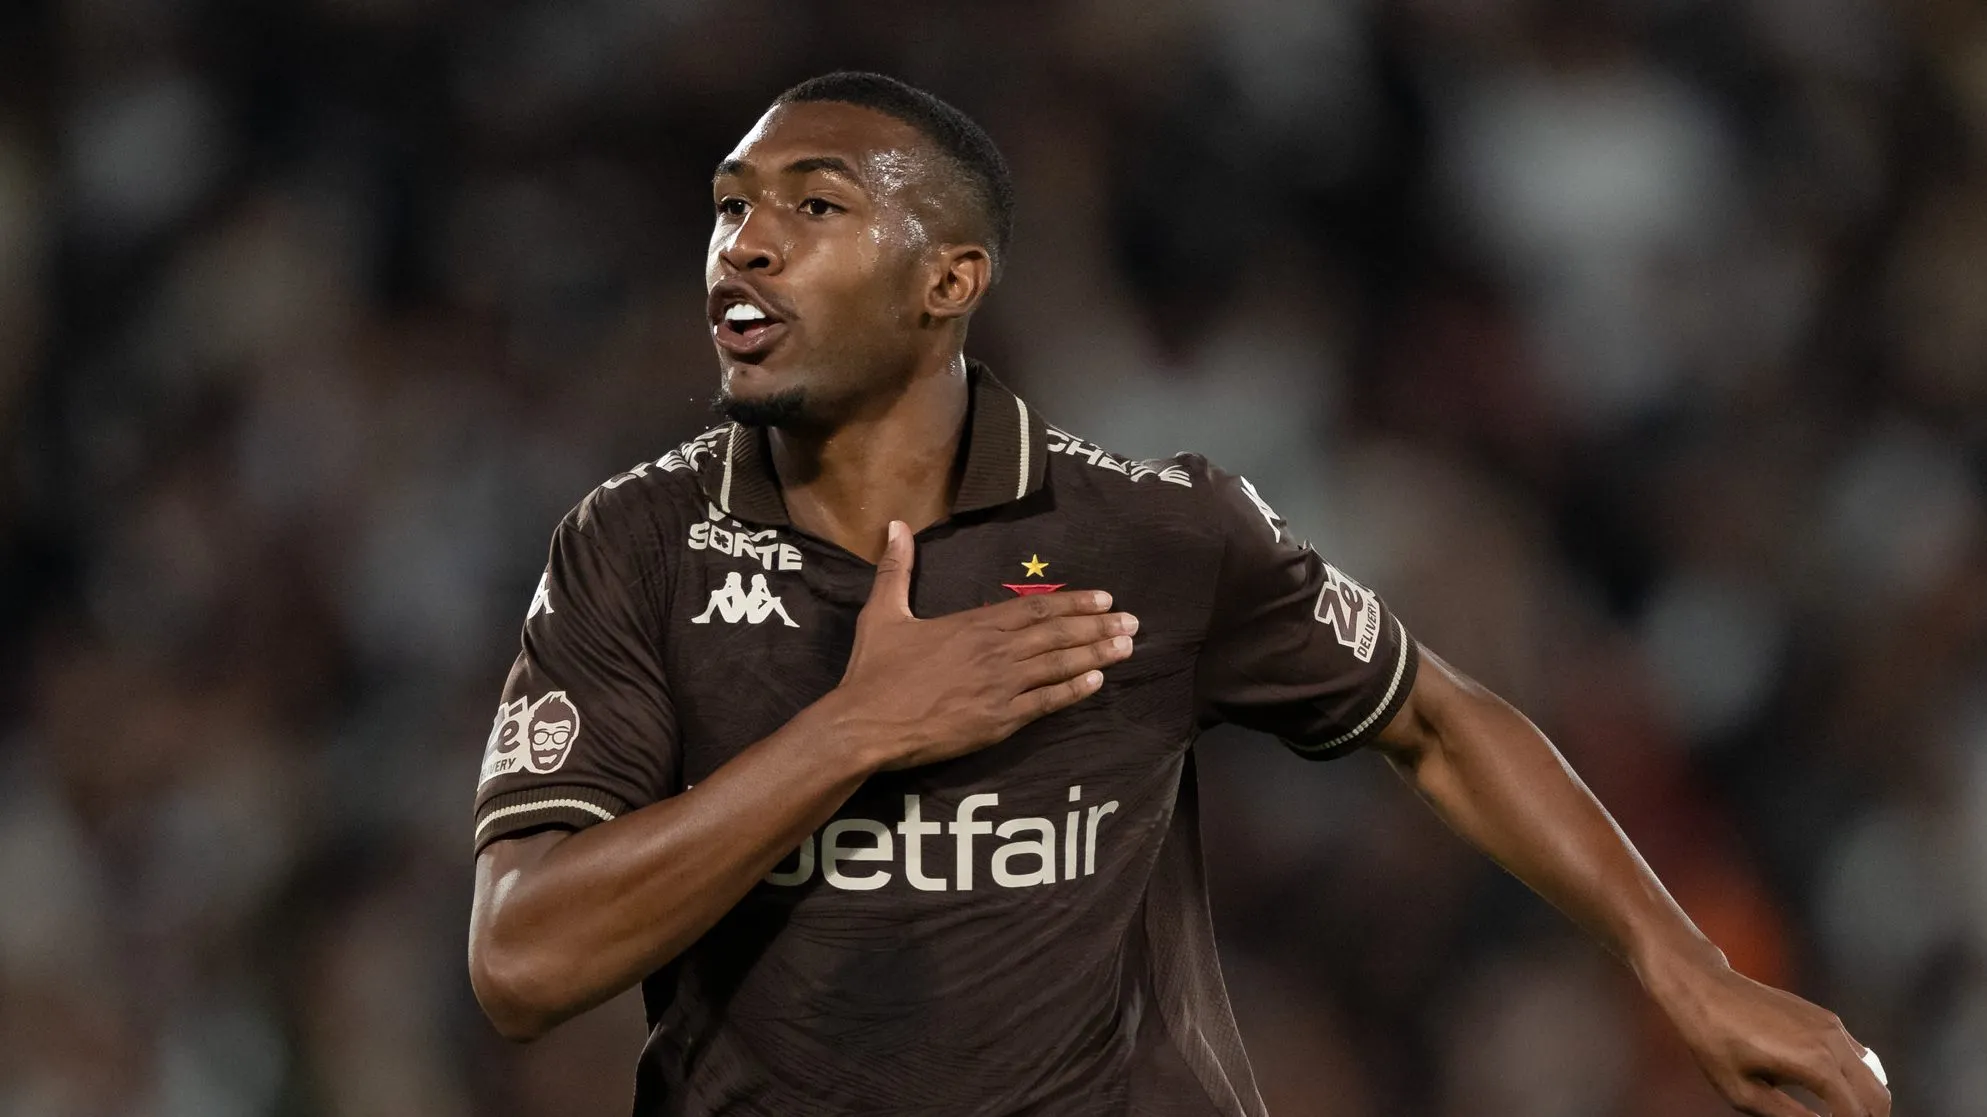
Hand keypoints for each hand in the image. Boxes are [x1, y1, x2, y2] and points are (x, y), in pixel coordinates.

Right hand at [827, 520, 1136, 769]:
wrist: (865, 724)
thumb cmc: (873, 671)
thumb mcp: (881, 613)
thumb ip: (896, 569)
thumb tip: (896, 524)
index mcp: (972, 625)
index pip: (1034, 609)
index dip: (1073, 603)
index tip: (1104, 597)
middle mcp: (994, 651)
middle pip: (1057, 633)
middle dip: (1098, 626)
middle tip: (1132, 621)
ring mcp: (1000, 687)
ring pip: (1059, 665)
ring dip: (1096, 654)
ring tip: (1127, 647)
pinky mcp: (999, 720)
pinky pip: (1046, 702)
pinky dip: (1074, 690)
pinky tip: (1097, 681)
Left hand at [1649, 953, 1890, 1115]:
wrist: (1704, 989)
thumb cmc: (1715, 1042)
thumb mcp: (1745, 1093)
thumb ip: (1790, 1116)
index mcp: (1816, 1063)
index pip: (1857, 1113)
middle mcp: (1833, 1041)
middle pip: (1878, 1096)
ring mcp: (1832, 1025)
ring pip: (1874, 1075)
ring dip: (1865, 1100)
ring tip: (1838, 1116)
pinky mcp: (1826, 1018)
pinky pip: (1858, 1055)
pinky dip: (1857, 1079)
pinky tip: (1833, 1092)